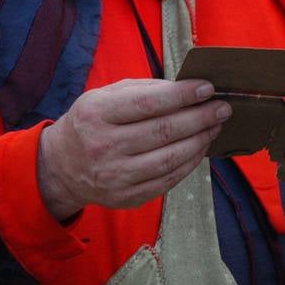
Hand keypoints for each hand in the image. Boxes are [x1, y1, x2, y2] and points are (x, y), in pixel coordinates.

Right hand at [36, 78, 230, 220]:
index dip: (182, 95)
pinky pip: (167, 180)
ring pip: (170, 158)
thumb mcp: (105, 96)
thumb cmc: (92, 122)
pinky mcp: (126, 197)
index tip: (208, 88)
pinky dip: (189, 163)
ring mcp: (115, 176)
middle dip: (200, 117)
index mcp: (96, 114)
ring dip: (200, 141)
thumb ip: (144, 90)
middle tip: (223, 108)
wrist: (62, 166)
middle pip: (163, 131)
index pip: (148, 103)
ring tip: (215, 127)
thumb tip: (188, 88)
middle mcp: (103, 146)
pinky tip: (200, 148)